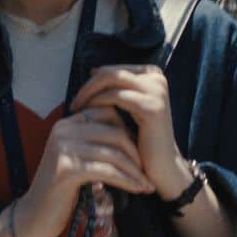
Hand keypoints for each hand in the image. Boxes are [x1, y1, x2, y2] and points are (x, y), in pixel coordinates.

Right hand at [15, 107, 153, 236]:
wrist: (35, 216)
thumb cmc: (61, 190)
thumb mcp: (77, 159)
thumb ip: (95, 144)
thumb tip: (131, 136)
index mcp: (67, 123)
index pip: (108, 113)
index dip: (129, 132)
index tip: (141, 153)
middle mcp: (63, 129)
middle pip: (114, 132)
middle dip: (136, 153)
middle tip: (148, 172)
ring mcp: (64, 147)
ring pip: (114, 152)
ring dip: (135, 171)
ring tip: (147, 185)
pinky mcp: (67, 168)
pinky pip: (107, 170)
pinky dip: (127, 180)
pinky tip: (137, 189)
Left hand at [71, 65, 191, 201]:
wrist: (162, 166)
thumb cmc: (142, 139)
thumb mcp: (129, 107)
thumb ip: (116, 88)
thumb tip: (93, 71)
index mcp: (153, 75)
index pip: (115, 69)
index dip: (94, 80)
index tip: (80, 95)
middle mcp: (157, 78)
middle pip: (112, 72)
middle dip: (89, 86)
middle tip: (74, 102)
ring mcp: (156, 91)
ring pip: (112, 79)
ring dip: (90, 93)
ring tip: (77, 108)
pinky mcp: (151, 106)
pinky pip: (116, 96)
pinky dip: (98, 102)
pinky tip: (88, 115)